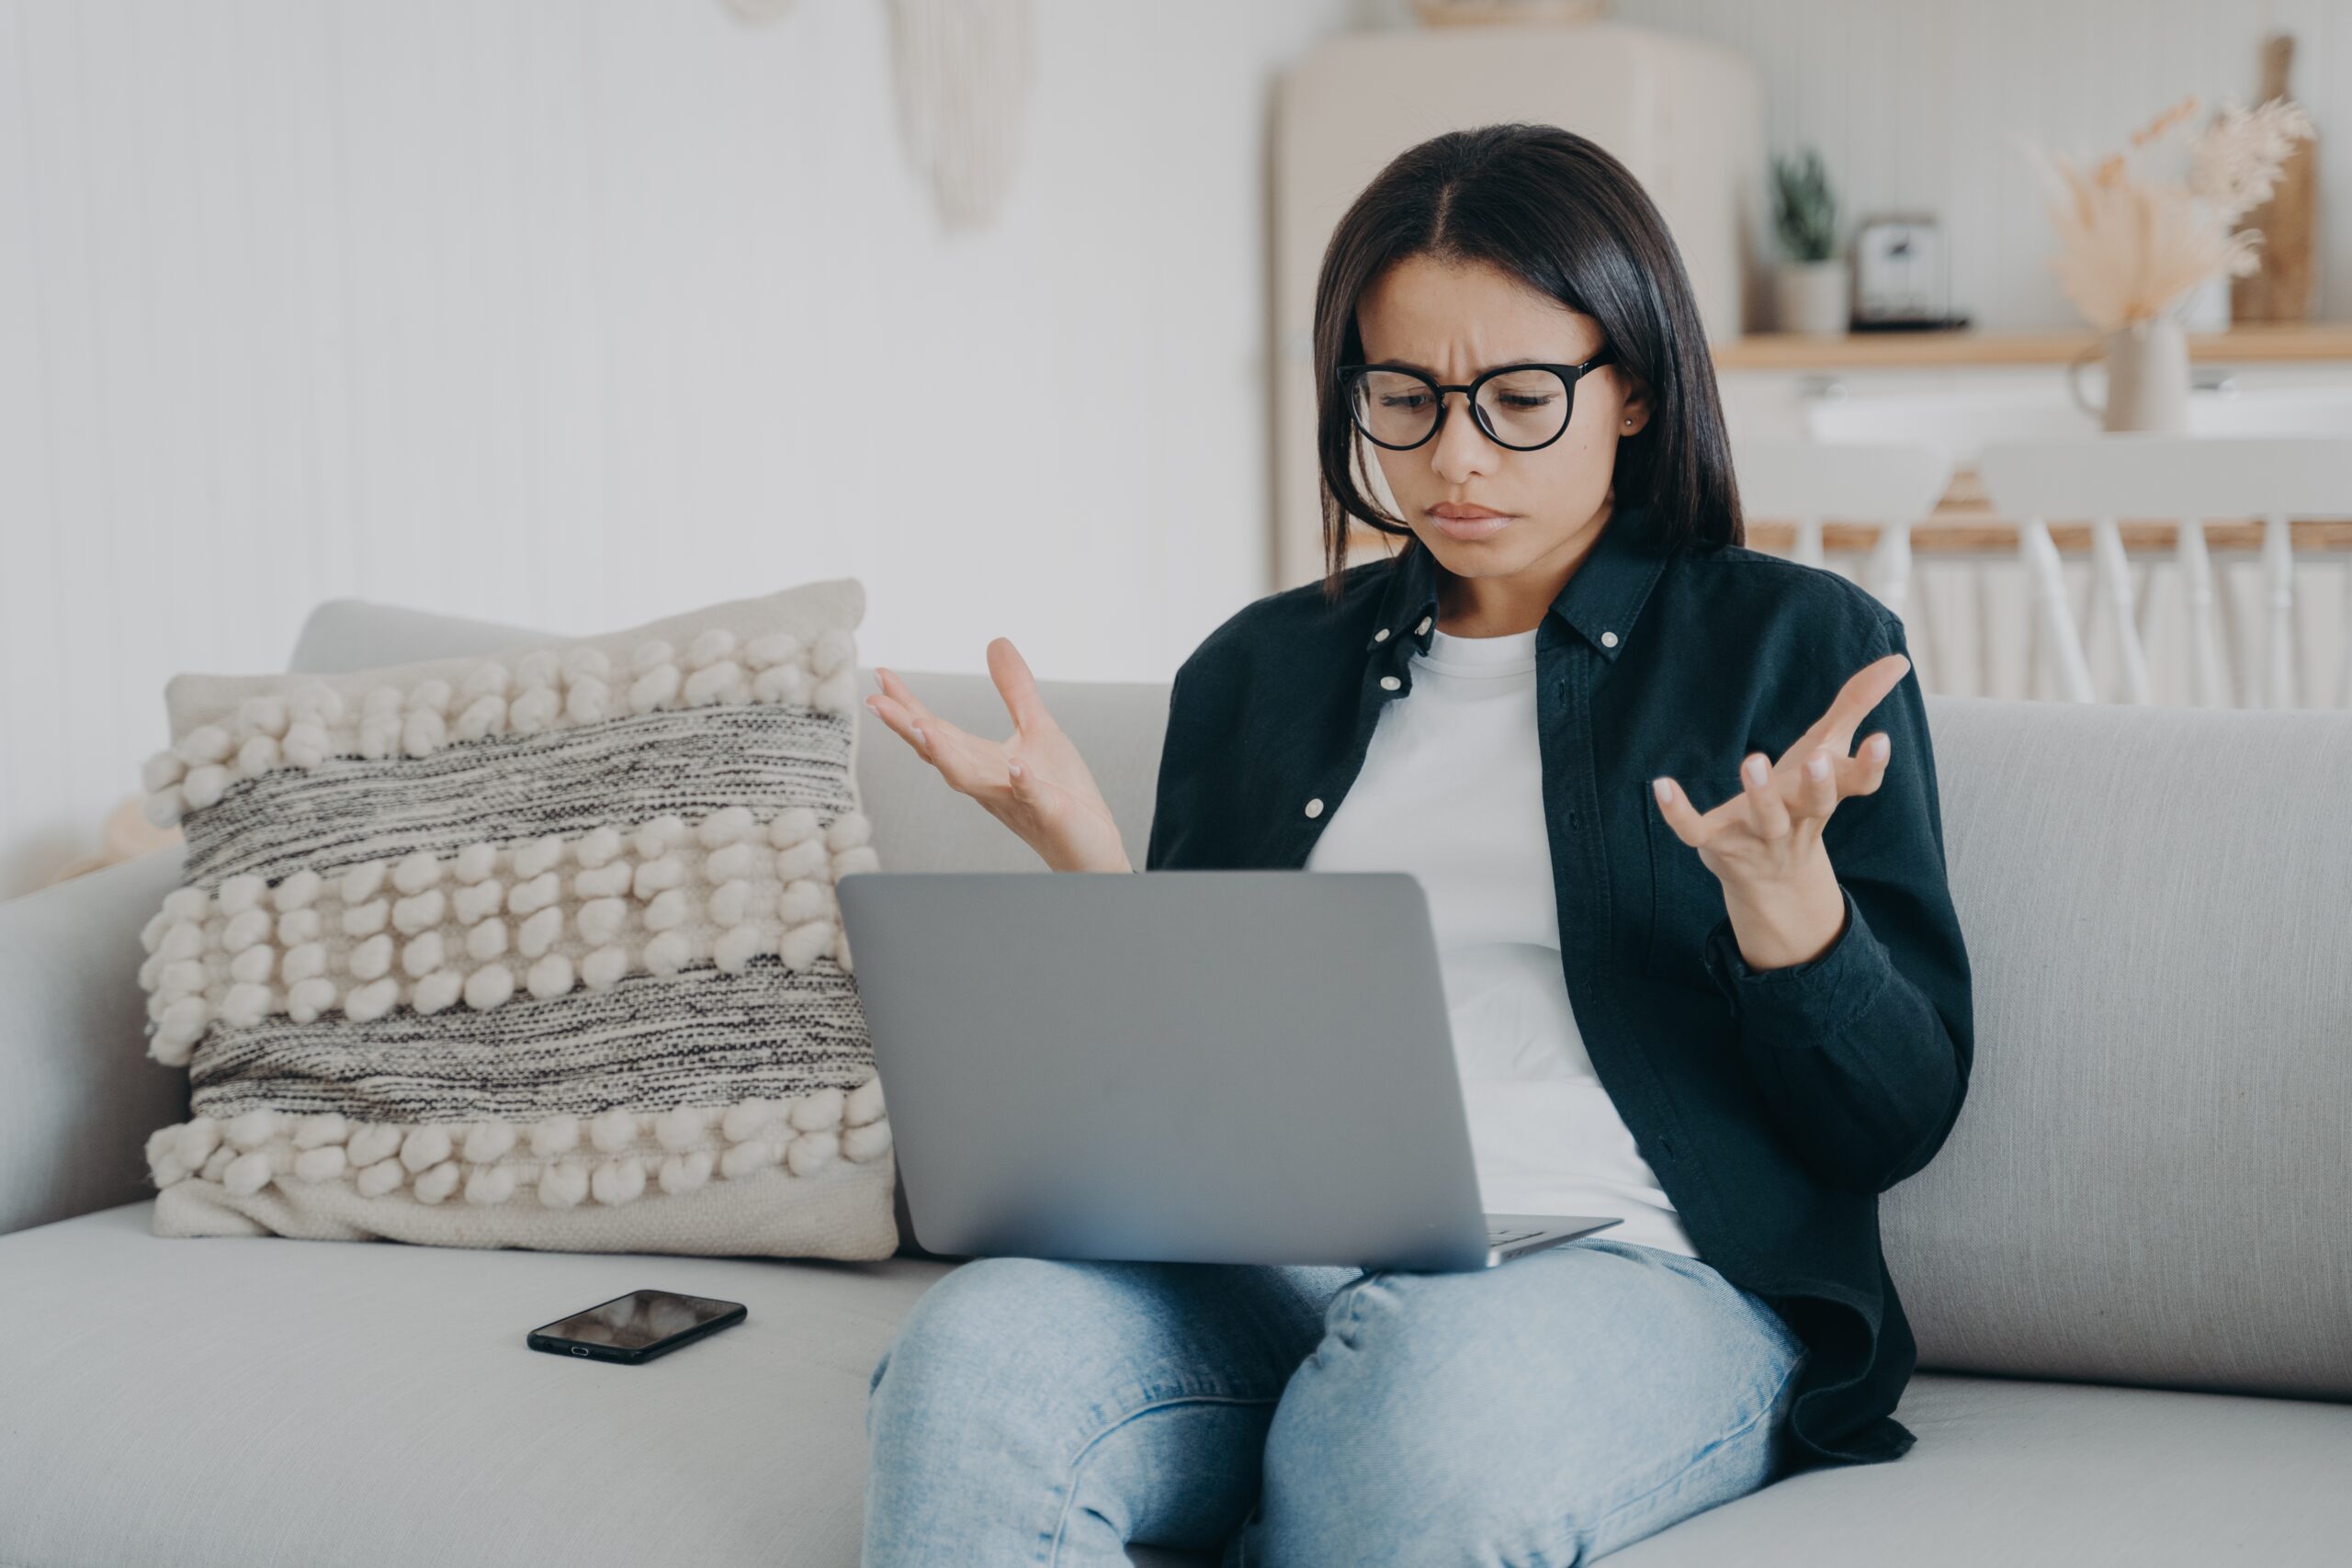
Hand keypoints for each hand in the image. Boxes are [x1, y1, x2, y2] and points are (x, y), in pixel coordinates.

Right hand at [863, 639, 1133, 873]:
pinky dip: (1021, 782)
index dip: (907, 705)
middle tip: (875, 703)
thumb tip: (995, 641)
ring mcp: (1015, 799)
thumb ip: (1015, 689)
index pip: (937, 730)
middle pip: (939, 753)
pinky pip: (1032, 796)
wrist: (1090, 848)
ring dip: (945, 754)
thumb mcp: (1037, 729)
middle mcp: (988, 782)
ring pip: (970, 778)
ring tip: (921, 728)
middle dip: (907, 728)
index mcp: (982, 761)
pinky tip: (1015, 765)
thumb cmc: (1061, 792)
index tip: (881, 676)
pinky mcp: (1049, 812)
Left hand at [1650, 652, 1909, 968]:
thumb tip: (1898, 660)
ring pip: (1764, 819)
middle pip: (1816, 805)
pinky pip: (1695, 831)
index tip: (1880, 739)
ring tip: (1753, 760)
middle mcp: (1798, 817)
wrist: (1770, 878)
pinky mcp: (1717, 843)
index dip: (1870, 765)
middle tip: (1817, 760)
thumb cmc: (1800, 798)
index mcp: (1825, 794)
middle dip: (1818, 784)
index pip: (1858, 784)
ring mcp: (1758, 834)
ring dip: (1760, 794)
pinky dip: (1678, 813)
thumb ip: (1856, 704)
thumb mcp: (1827, 750)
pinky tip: (1662, 785)